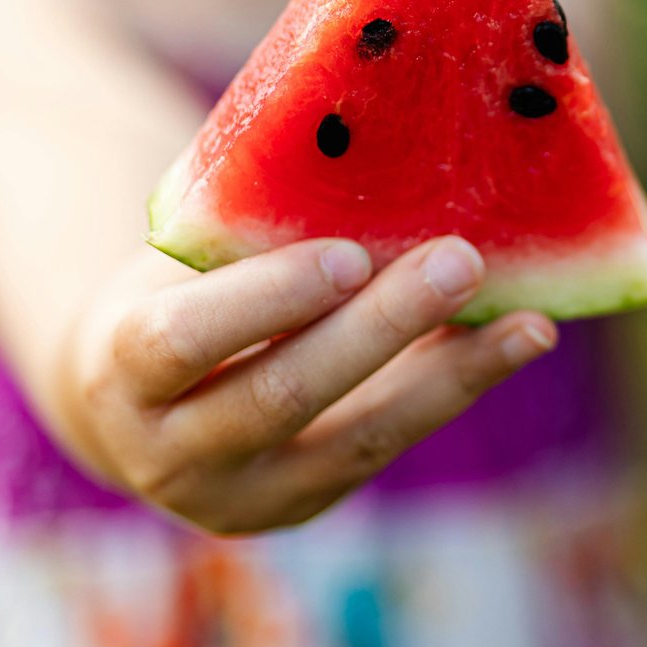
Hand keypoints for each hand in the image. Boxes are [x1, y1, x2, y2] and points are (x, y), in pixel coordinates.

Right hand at [58, 237, 554, 533]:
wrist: (132, 403)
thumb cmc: (169, 293)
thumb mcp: (181, 261)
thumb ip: (246, 227)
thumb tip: (379, 141)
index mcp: (118, 372)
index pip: (185, 340)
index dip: (269, 300)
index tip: (349, 255)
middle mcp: (169, 454)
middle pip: (284, 394)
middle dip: (382, 328)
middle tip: (461, 260)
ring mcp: (241, 496)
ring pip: (357, 439)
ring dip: (451, 376)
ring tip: (528, 324)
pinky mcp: (304, 505)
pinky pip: (387, 447)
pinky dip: (452, 390)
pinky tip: (515, 342)